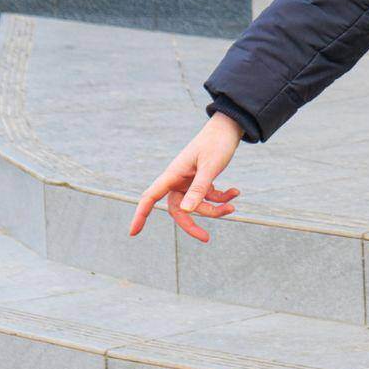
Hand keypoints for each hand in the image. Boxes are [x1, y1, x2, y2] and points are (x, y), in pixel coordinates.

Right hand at [130, 113, 243, 242]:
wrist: (228, 129)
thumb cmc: (216, 144)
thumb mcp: (209, 168)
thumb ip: (199, 189)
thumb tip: (186, 211)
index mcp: (173, 174)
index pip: (150, 197)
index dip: (141, 214)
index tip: (133, 232)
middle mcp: (178, 180)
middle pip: (178, 209)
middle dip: (192, 223)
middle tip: (206, 238)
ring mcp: (190, 181)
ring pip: (196, 205)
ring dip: (214, 209)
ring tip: (233, 205)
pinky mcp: (202, 181)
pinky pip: (208, 197)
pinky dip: (222, 198)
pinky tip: (235, 192)